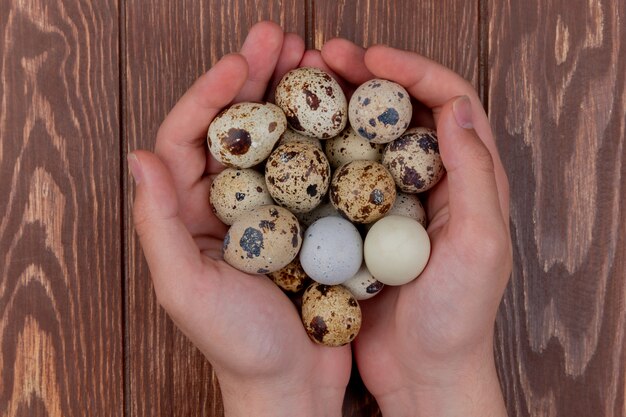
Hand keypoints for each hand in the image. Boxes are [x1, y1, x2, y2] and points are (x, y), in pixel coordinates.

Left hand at [129, 22, 350, 416]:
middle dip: (256, 76)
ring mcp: (270, 207)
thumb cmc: (239, 346)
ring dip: (293, 95)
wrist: (294, 385)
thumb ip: (155, 224)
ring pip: (277, 137)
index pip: (188, 136)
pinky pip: (313, 166)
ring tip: (315, 56)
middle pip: (235, 125)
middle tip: (283, 36)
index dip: (211, 92)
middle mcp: (226, 202)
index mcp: (188, 213)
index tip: (243, 60)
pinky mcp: (306, 219)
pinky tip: (343, 108)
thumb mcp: (185, 289)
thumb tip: (140, 155)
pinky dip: (325, 133)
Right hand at [321, 41, 511, 415]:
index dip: (412, 70)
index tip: (371, 58)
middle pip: (401, 110)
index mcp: (469, 179)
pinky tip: (293, 141)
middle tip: (327, 55)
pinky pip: (340, 175)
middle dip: (367, 76)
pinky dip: (320, 151)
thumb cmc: (458, 318)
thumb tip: (456, 107)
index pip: (449, 101)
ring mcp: (392, 200)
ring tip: (304, 85)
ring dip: (339, 107)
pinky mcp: (361, 223)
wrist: (422, 372)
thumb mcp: (481, 247)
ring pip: (366, 137)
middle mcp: (431, 181)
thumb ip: (475, 176)